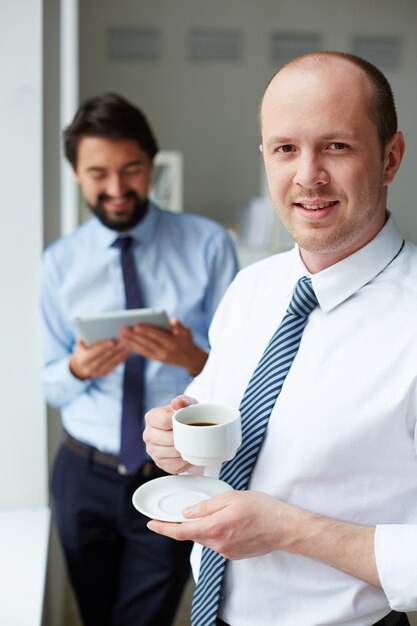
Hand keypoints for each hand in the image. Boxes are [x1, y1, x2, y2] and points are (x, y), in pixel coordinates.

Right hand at [69, 338, 128, 379]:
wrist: (79, 367)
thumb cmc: (81, 351)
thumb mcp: (79, 345)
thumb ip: (83, 339)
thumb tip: (89, 330)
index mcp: (83, 359)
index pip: (94, 352)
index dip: (103, 346)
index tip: (112, 341)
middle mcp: (90, 367)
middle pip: (105, 357)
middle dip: (115, 349)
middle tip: (125, 341)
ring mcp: (97, 372)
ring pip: (111, 362)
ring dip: (121, 354)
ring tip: (128, 345)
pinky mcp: (104, 373)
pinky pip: (114, 366)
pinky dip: (121, 359)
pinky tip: (127, 352)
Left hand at [119, 317, 207, 374]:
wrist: (189, 358)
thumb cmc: (187, 340)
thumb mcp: (187, 332)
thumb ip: (180, 326)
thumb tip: (174, 320)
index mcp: (172, 343)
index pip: (157, 335)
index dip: (147, 330)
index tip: (136, 325)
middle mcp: (165, 351)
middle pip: (147, 343)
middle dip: (135, 336)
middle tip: (123, 329)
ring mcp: (160, 356)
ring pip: (143, 349)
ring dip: (131, 343)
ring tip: (121, 336)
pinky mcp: (156, 359)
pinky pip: (144, 353)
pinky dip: (135, 348)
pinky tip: (126, 344)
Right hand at [143, 395, 197, 473]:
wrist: (186, 431)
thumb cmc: (185, 416)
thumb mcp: (187, 404)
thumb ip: (184, 401)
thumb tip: (178, 403)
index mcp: (151, 417)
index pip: (164, 421)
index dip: (178, 422)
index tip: (187, 421)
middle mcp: (148, 434)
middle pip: (169, 439)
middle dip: (184, 437)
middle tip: (193, 434)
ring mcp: (152, 451)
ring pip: (173, 453)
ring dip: (186, 449)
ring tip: (192, 443)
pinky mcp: (160, 464)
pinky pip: (175, 466)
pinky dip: (185, 461)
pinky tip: (188, 453)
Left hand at [148, 490, 379, 585]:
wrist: (284, 527)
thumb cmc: (262, 509)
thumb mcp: (232, 497)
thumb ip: (207, 505)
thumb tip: (188, 512)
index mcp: (214, 527)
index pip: (181, 531)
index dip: (163, 528)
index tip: (151, 523)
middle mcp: (217, 543)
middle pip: (192, 534)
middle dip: (185, 524)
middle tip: (182, 511)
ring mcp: (226, 551)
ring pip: (205, 537)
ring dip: (203, 527)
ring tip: (216, 511)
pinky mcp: (234, 554)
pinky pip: (217, 542)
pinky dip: (215, 531)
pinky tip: (227, 521)